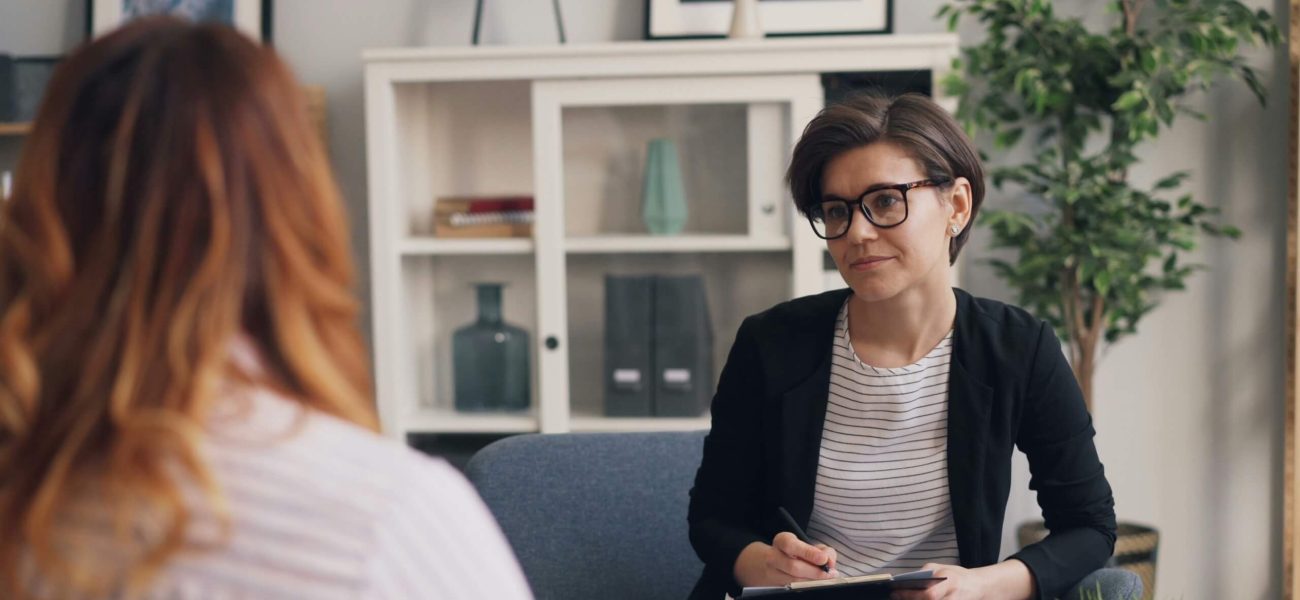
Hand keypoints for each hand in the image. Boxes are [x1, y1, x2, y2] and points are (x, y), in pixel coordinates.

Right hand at [733, 532, 838, 586]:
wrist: (762, 564)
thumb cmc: (792, 553)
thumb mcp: (806, 545)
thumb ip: (821, 550)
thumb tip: (829, 561)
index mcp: (781, 542)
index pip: (791, 545)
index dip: (808, 552)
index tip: (823, 559)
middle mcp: (772, 558)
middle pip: (793, 566)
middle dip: (814, 572)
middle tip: (829, 573)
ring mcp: (771, 575)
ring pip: (792, 582)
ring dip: (812, 582)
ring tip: (826, 579)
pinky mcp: (773, 588)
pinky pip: (790, 589)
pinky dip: (805, 588)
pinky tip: (815, 586)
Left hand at [891, 561, 1033, 599]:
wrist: (978, 586)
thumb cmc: (956, 576)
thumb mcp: (942, 568)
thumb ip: (926, 572)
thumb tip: (906, 579)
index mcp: (950, 581)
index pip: (928, 594)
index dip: (910, 595)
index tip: (895, 592)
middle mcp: (953, 596)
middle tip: (897, 596)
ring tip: (904, 598)